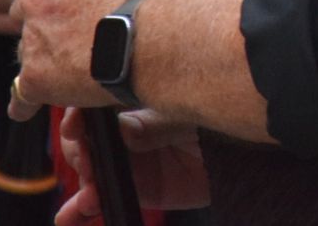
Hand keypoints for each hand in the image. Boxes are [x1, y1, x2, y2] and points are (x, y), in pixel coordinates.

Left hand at [10, 0, 157, 115]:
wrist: (156, 34)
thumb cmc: (151, 3)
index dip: (59, 1)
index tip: (70, 11)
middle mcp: (37, 0)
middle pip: (26, 15)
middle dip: (43, 27)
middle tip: (68, 40)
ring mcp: (33, 39)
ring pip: (27, 54)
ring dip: (44, 61)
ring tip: (69, 73)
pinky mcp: (35, 76)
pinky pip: (21, 95)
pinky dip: (26, 103)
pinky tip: (29, 108)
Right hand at [55, 107, 209, 222]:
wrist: (246, 153)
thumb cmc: (216, 120)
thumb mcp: (183, 117)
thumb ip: (150, 126)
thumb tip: (115, 131)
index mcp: (136, 103)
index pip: (94, 105)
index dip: (79, 115)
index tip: (75, 124)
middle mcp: (127, 132)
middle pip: (84, 141)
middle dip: (79, 152)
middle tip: (89, 162)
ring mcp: (129, 162)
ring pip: (87, 173)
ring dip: (80, 185)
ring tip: (90, 196)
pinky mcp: (138, 190)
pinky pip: (99, 201)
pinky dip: (78, 211)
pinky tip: (71, 215)